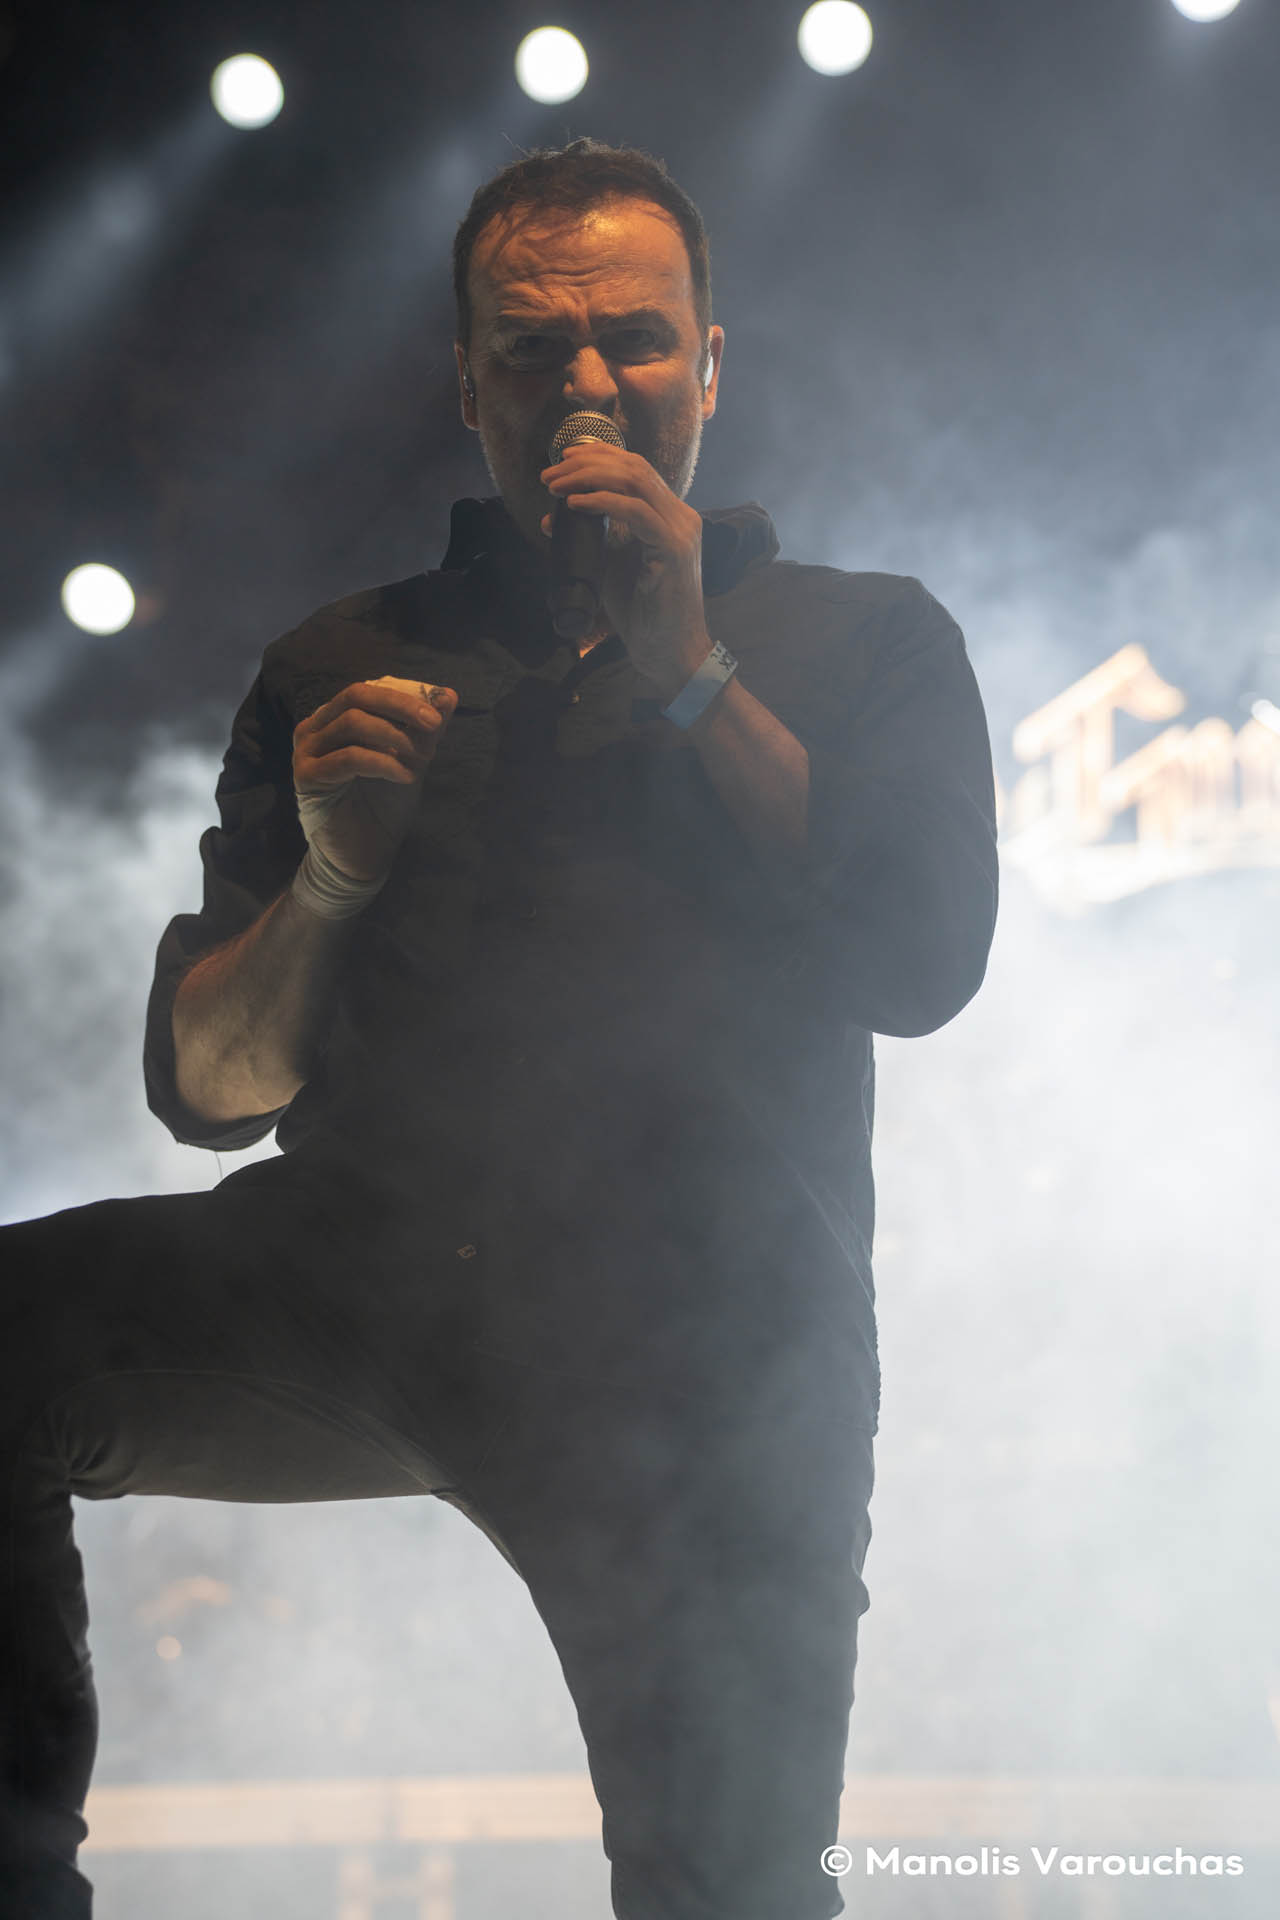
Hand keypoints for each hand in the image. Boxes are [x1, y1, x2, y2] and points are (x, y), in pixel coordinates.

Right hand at [292, 675, 456, 882]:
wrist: (365, 856)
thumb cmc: (384, 806)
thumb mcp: (411, 760)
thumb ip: (424, 730)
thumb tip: (448, 694)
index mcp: (336, 718)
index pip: (369, 690)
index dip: (404, 695)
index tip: (440, 710)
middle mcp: (315, 729)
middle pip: (356, 696)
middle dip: (400, 706)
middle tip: (433, 724)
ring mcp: (306, 751)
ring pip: (352, 723)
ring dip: (396, 738)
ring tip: (423, 760)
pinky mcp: (306, 777)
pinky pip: (349, 758)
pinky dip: (383, 762)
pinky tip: (407, 777)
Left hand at [539, 443, 712, 696]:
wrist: (667, 650)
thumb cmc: (642, 612)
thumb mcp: (607, 566)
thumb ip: (589, 538)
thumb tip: (551, 518)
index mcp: (669, 515)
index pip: (636, 468)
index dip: (598, 455)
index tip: (562, 459)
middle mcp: (680, 516)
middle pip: (633, 467)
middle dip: (586, 463)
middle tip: (549, 474)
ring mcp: (680, 530)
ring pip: (635, 481)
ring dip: (589, 478)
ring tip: (556, 487)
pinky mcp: (674, 549)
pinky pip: (635, 513)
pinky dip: (602, 503)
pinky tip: (575, 506)